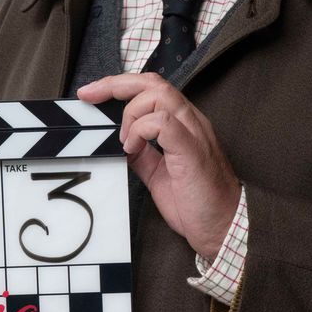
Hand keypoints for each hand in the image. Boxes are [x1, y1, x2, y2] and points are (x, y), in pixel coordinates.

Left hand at [78, 73, 240, 258]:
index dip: (119, 84)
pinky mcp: (192, 150)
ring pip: (159, 94)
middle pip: (153, 82)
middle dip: (116, 84)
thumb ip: (142, 155)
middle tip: (90, 95)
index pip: (152, 87)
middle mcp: (190, 121)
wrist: (222, 228)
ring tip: (124, 141)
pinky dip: (140, 130)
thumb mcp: (158, 174)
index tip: (91, 93)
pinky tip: (133, 149)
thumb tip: (118, 144)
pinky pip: (163, 122)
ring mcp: (194, 133)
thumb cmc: (196, 203)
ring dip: (131, 113)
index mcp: (183, 124)